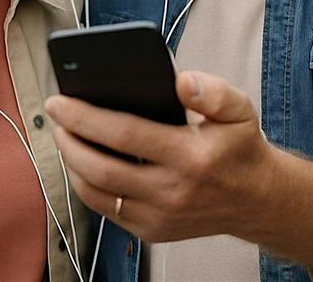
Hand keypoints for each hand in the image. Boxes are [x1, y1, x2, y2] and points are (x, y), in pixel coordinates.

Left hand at [45, 71, 274, 243]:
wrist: (257, 201)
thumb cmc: (240, 148)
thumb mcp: (239, 110)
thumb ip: (212, 91)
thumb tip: (181, 81)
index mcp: (190, 157)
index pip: (124, 134)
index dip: (85, 116)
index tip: (60, 101)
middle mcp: (172, 191)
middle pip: (100, 168)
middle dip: (68, 141)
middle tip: (55, 117)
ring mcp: (160, 217)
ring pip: (96, 194)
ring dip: (71, 164)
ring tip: (64, 136)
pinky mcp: (152, 232)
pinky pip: (106, 210)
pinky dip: (86, 186)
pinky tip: (82, 162)